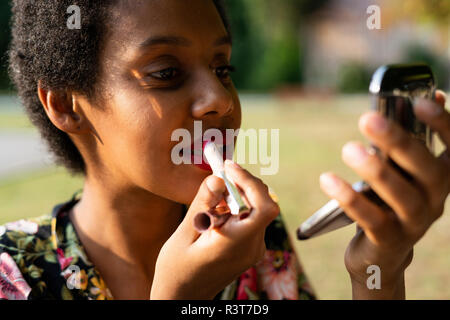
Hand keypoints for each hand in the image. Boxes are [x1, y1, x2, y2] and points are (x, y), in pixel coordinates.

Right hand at [150, 160, 278, 298]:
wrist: (182, 296)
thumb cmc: (177, 269)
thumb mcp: (184, 235)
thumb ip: (202, 205)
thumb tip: (217, 177)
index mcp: (238, 244)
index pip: (264, 206)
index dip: (250, 181)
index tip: (228, 167)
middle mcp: (253, 246)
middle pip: (263, 203)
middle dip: (243, 183)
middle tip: (219, 173)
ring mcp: (254, 248)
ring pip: (258, 208)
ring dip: (239, 194)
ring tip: (213, 197)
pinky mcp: (250, 247)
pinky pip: (250, 218)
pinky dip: (237, 206)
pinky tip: (216, 211)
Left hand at [320, 90, 448, 298]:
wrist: (381, 253)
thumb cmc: (389, 201)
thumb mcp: (400, 172)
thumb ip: (407, 141)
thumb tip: (423, 98)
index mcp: (441, 177)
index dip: (443, 124)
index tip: (422, 102)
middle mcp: (436, 200)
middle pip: (425, 169)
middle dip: (398, 142)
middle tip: (368, 119)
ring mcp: (415, 223)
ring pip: (401, 197)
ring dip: (375, 171)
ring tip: (349, 149)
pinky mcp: (389, 241)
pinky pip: (371, 219)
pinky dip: (350, 199)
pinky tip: (328, 180)